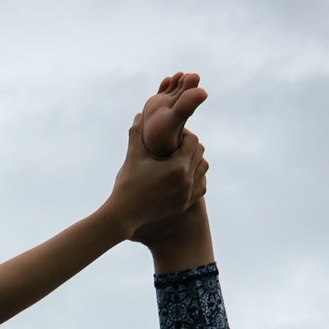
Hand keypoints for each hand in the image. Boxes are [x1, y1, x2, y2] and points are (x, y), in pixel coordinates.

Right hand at [105, 73, 210, 243]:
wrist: (125, 214)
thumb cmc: (127, 183)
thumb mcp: (133, 156)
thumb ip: (137, 133)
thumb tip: (140, 114)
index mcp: (177, 166)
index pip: (193, 140)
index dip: (183, 135)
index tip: (172, 137)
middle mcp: (186, 180)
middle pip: (200, 152)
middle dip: (189, 147)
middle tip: (175, 147)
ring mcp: (187, 193)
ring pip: (203, 168)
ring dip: (194, 161)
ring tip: (179, 160)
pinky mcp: (185, 204)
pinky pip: (202, 186)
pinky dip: (196, 178)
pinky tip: (183, 176)